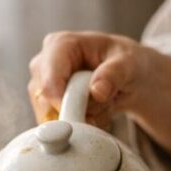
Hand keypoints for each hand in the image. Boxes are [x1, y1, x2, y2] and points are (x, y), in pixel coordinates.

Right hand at [27, 30, 170, 162]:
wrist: (127, 76)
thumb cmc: (126, 63)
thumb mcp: (129, 64)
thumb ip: (114, 75)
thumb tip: (97, 91)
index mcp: (60, 45)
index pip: (49, 83)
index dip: (64, 105)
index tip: (87, 116)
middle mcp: (43, 63)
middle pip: (46, 103)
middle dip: (76, 111)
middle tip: (104, 103)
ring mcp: (40, 85)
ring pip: (50, 118)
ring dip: (79, 118)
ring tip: (100, 104)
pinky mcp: (44, 104)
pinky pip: (54, 126)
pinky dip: (77, 125)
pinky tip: (92, 112)